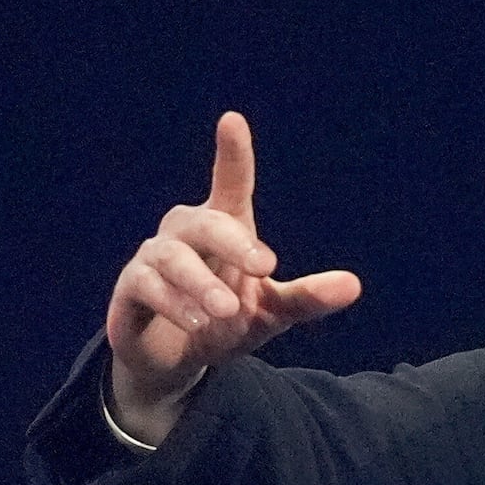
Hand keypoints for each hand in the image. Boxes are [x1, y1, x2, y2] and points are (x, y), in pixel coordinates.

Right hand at [102, 112, 363, 444]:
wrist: (177, 363)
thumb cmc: (225, 322)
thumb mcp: (272, 313)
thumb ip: (307, 297)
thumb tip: (354, 285)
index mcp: (223, 228)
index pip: (229, 184)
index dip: (231, 154)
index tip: (232, 121)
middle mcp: (185, 234)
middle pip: (205, 223)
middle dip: (234, 242)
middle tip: (265, 267)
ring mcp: (153, 259)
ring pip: (172, 257)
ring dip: (201, 284)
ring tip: (226, 311)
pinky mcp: (130, 290)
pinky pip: (146, 286)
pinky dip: (173, 304)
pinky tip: (198, 323)